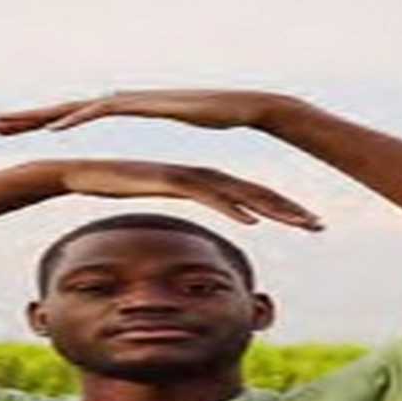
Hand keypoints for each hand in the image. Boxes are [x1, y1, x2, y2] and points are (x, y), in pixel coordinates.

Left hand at [0, 88, 298, 134]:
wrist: (236, 104)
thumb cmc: (204, 119)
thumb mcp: (156, 142)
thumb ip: (138, 148)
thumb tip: (124, 163)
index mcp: (110, 107)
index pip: (60, 116)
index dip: (27, 123)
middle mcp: (110, 99)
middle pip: (52, 109)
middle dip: (14, 119)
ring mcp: (122, 98)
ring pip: (66, 107)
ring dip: (33, 117)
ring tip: (1, 125)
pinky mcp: (137, 103)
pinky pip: (98, 111)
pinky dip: (74, 119)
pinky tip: (52, 129)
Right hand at [43, 155, 325, 230]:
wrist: (82, 171)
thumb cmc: (116, 185)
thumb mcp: (154, 200)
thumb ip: (175, 205)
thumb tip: (186, 229)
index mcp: (202, 180)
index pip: (249, 194)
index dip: (279, 208)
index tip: (304, 223)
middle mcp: (201, 175)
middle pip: (255, 193)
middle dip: (289, 209)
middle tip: (319, 226)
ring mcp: (187, 177)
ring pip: (239, 195)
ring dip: (271, 210)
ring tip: (300, 225)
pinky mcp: (171, 182)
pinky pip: (208, 198)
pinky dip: (232, 208)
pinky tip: (252, 222)